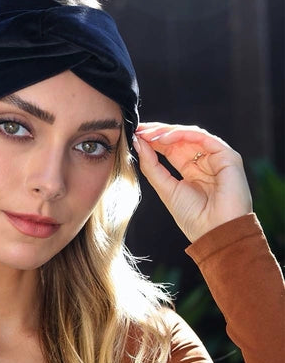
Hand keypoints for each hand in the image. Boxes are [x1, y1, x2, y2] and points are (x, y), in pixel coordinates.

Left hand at [134, 122, 252, 242]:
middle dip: (158, 132)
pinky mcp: (228, 157)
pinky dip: (183, 134)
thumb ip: (151, 166)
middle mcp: (205, 162)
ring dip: (167, 131)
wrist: (216, 233)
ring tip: (148, 134)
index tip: (134, 135)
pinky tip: (164, 138)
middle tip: (138, 129)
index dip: (153, 140)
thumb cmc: (194, 217)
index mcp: (192, 170)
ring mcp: (217, 158)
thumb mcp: (166, 189)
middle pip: (179, 138)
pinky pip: (203, 137)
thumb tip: (138, 143)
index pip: (171, 148)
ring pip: (190, 134)